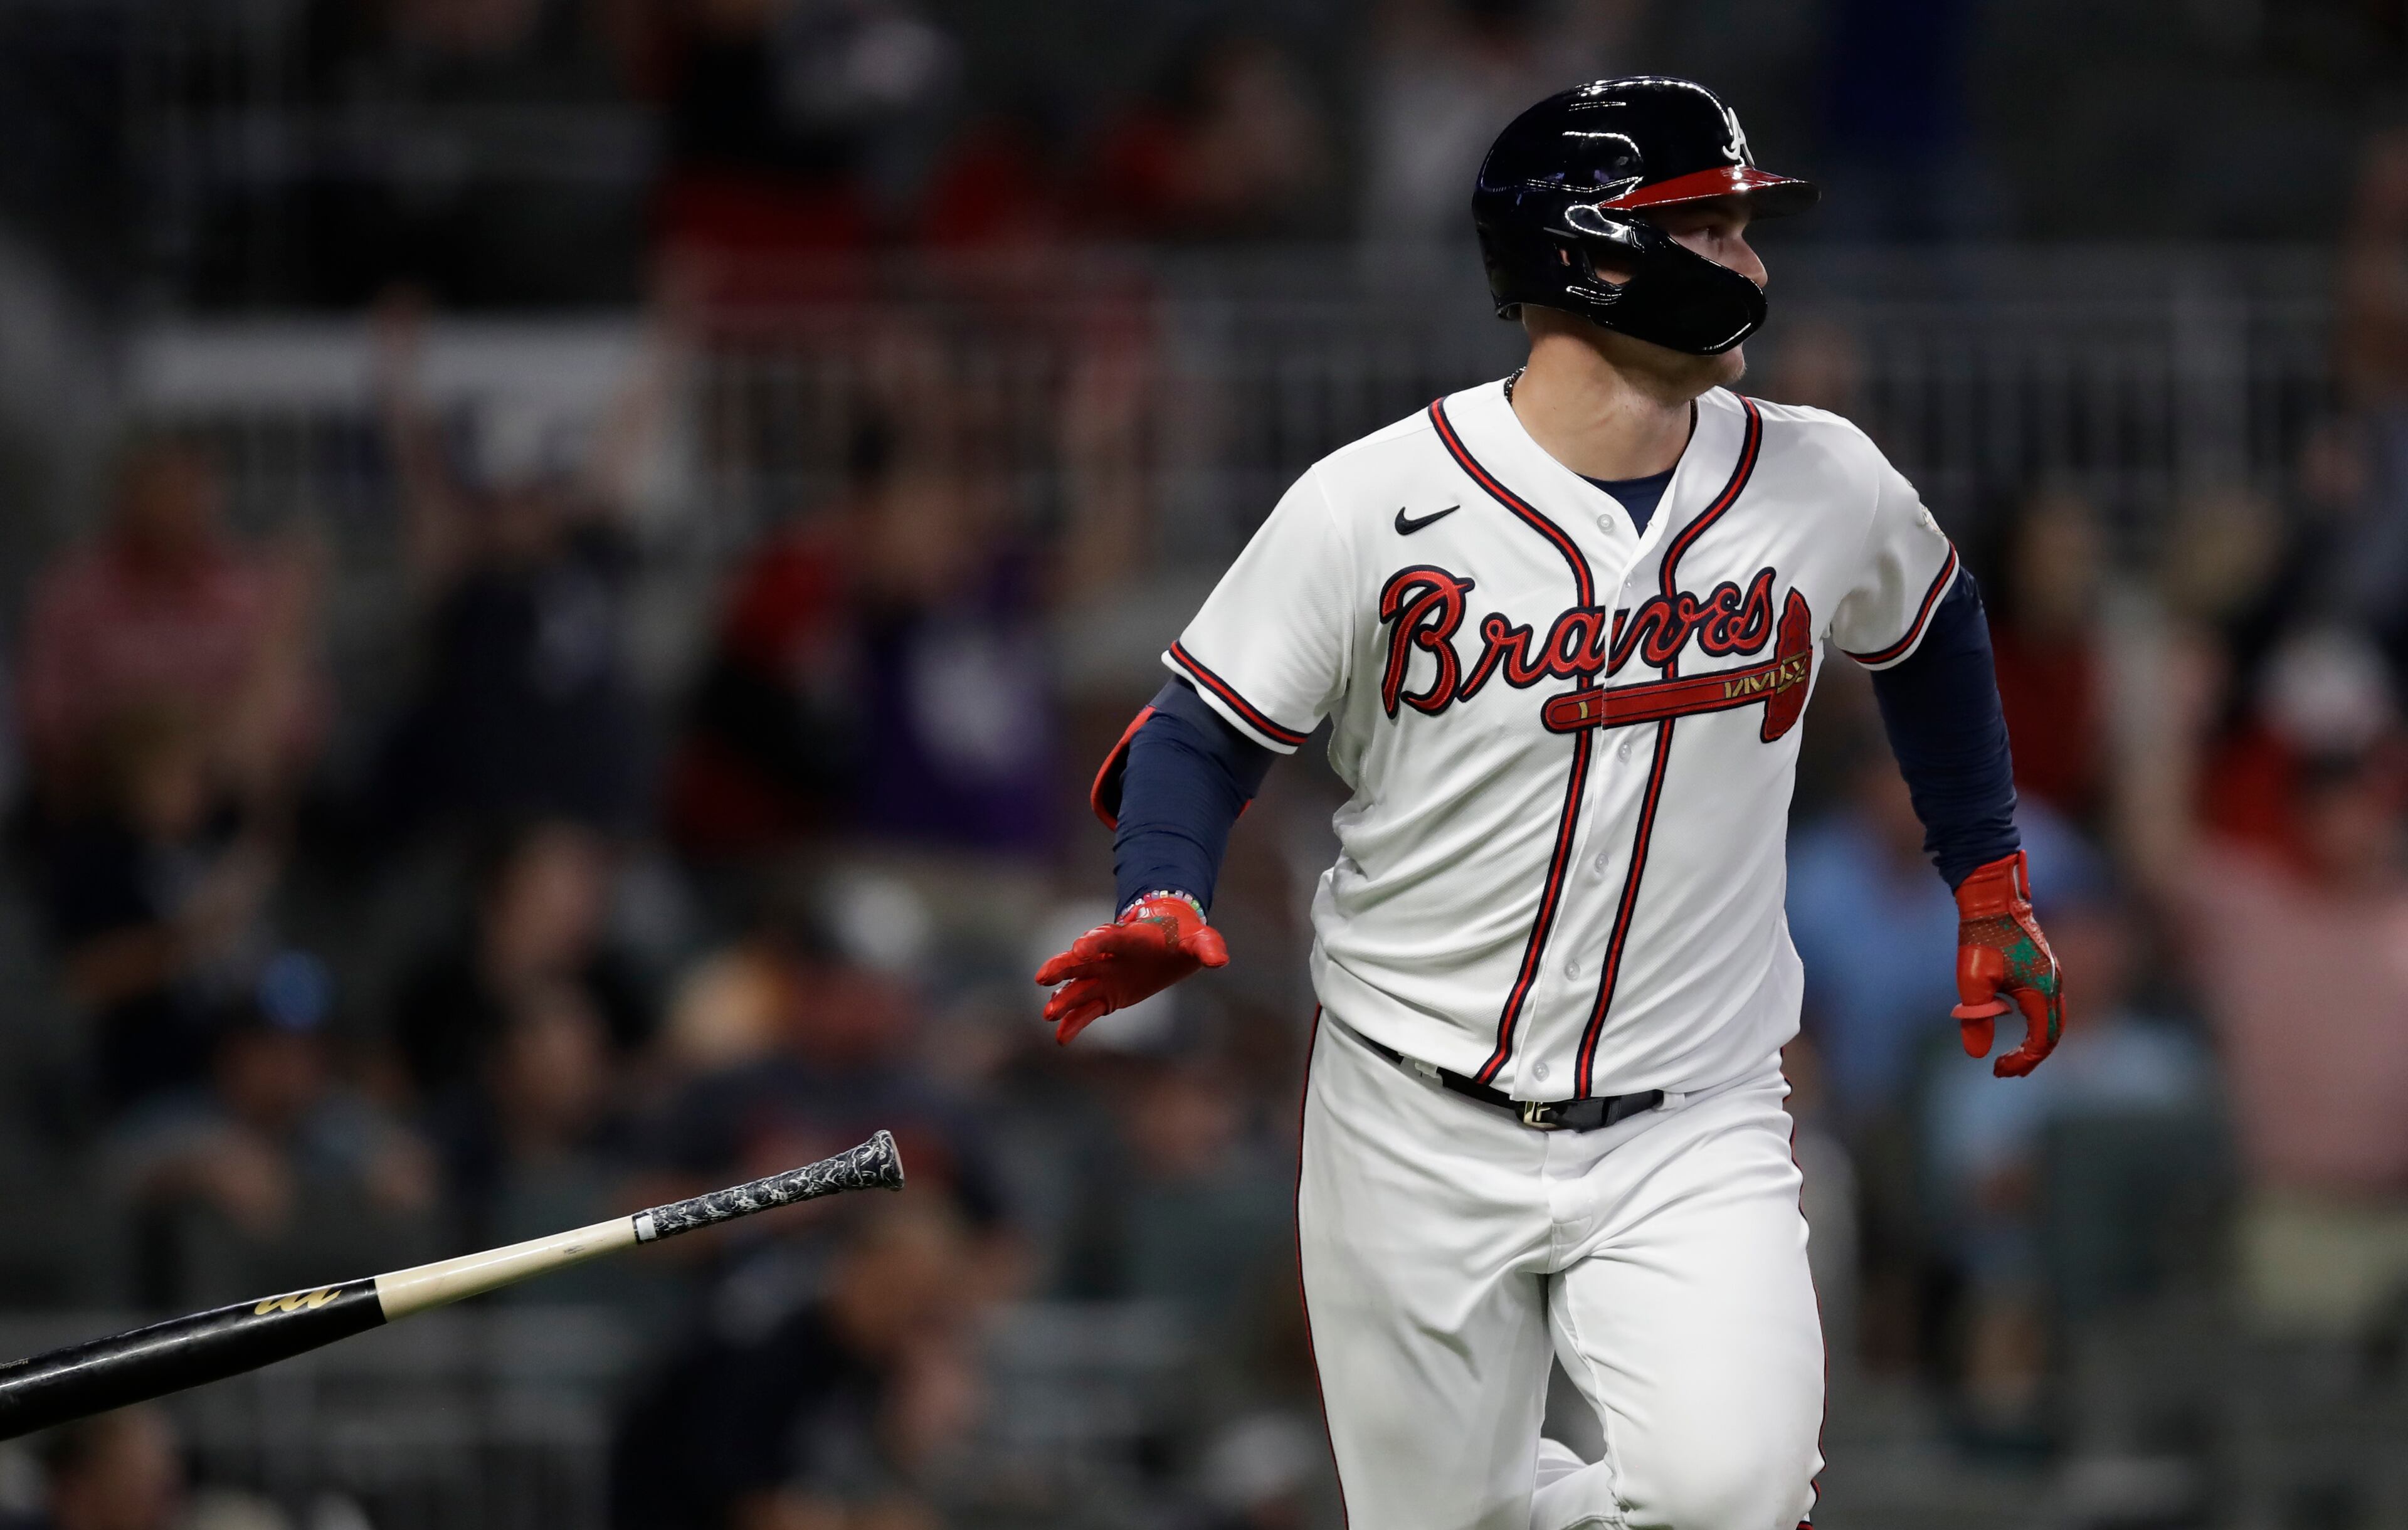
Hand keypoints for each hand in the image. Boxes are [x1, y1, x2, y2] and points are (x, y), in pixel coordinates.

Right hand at [1033, 895, 1227, 1044]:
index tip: (1078, 948)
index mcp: (1130, 937)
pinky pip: (1087, 1011)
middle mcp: (1110, 956)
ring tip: (1048, 1014)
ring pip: (1079, 987)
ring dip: (1064, 999)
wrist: (1169, 943)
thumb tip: (1220, 960)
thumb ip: (1207, 947)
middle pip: (1082, 960)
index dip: (1095, 941)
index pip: (1109, 937)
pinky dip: (1074, 1023)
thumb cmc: (1183, 938)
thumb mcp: (1199, 940)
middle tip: (1043, 976)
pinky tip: (1061, 1038)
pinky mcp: (1106, 995)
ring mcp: (1104, 976)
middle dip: (1063, 967)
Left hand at [1950, 850, 2063, 1077]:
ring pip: (2054, 1019)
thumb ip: (1977, 1018)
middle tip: (2004, 1071)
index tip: (1998, 1071)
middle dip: (2031, 1056)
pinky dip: (2036, 1023)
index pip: (2042, 1041)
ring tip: (2011, 1057)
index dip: (2023, 1061)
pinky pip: (2048, 1003)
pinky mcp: (2045, 967)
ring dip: (2036, 1041)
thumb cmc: (1981, 938)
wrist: (1992, 900)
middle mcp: (2054, 984)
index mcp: (2042, 991)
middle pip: (2053, 1034)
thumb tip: (1978, 1055)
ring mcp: (2052, 974)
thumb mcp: (1972, 981)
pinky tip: (2015, 1025)